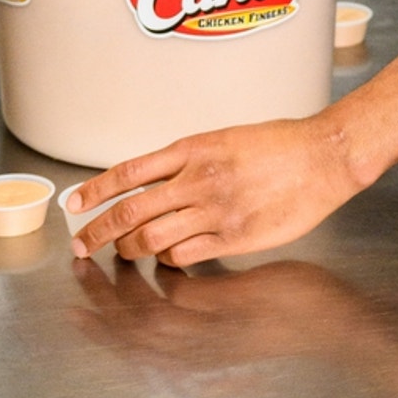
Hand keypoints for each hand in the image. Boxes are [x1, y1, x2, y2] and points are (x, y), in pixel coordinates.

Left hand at [66, 115, 360, 267]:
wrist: (322, 156)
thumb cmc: (281, 143)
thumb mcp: (227, 138)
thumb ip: (191, 160)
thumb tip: (157, 181)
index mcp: (194, 148)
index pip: (128, 171)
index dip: (95, 190)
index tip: (75, 203)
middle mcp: (197, 179)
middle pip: (130, 211)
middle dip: (97, 231)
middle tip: (81, 244)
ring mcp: (214, 211)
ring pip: (151, 240)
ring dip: (130, 250)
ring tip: (125, 252)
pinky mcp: (232, 238)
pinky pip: (183, 256)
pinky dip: (168, 259)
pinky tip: (169, 255)